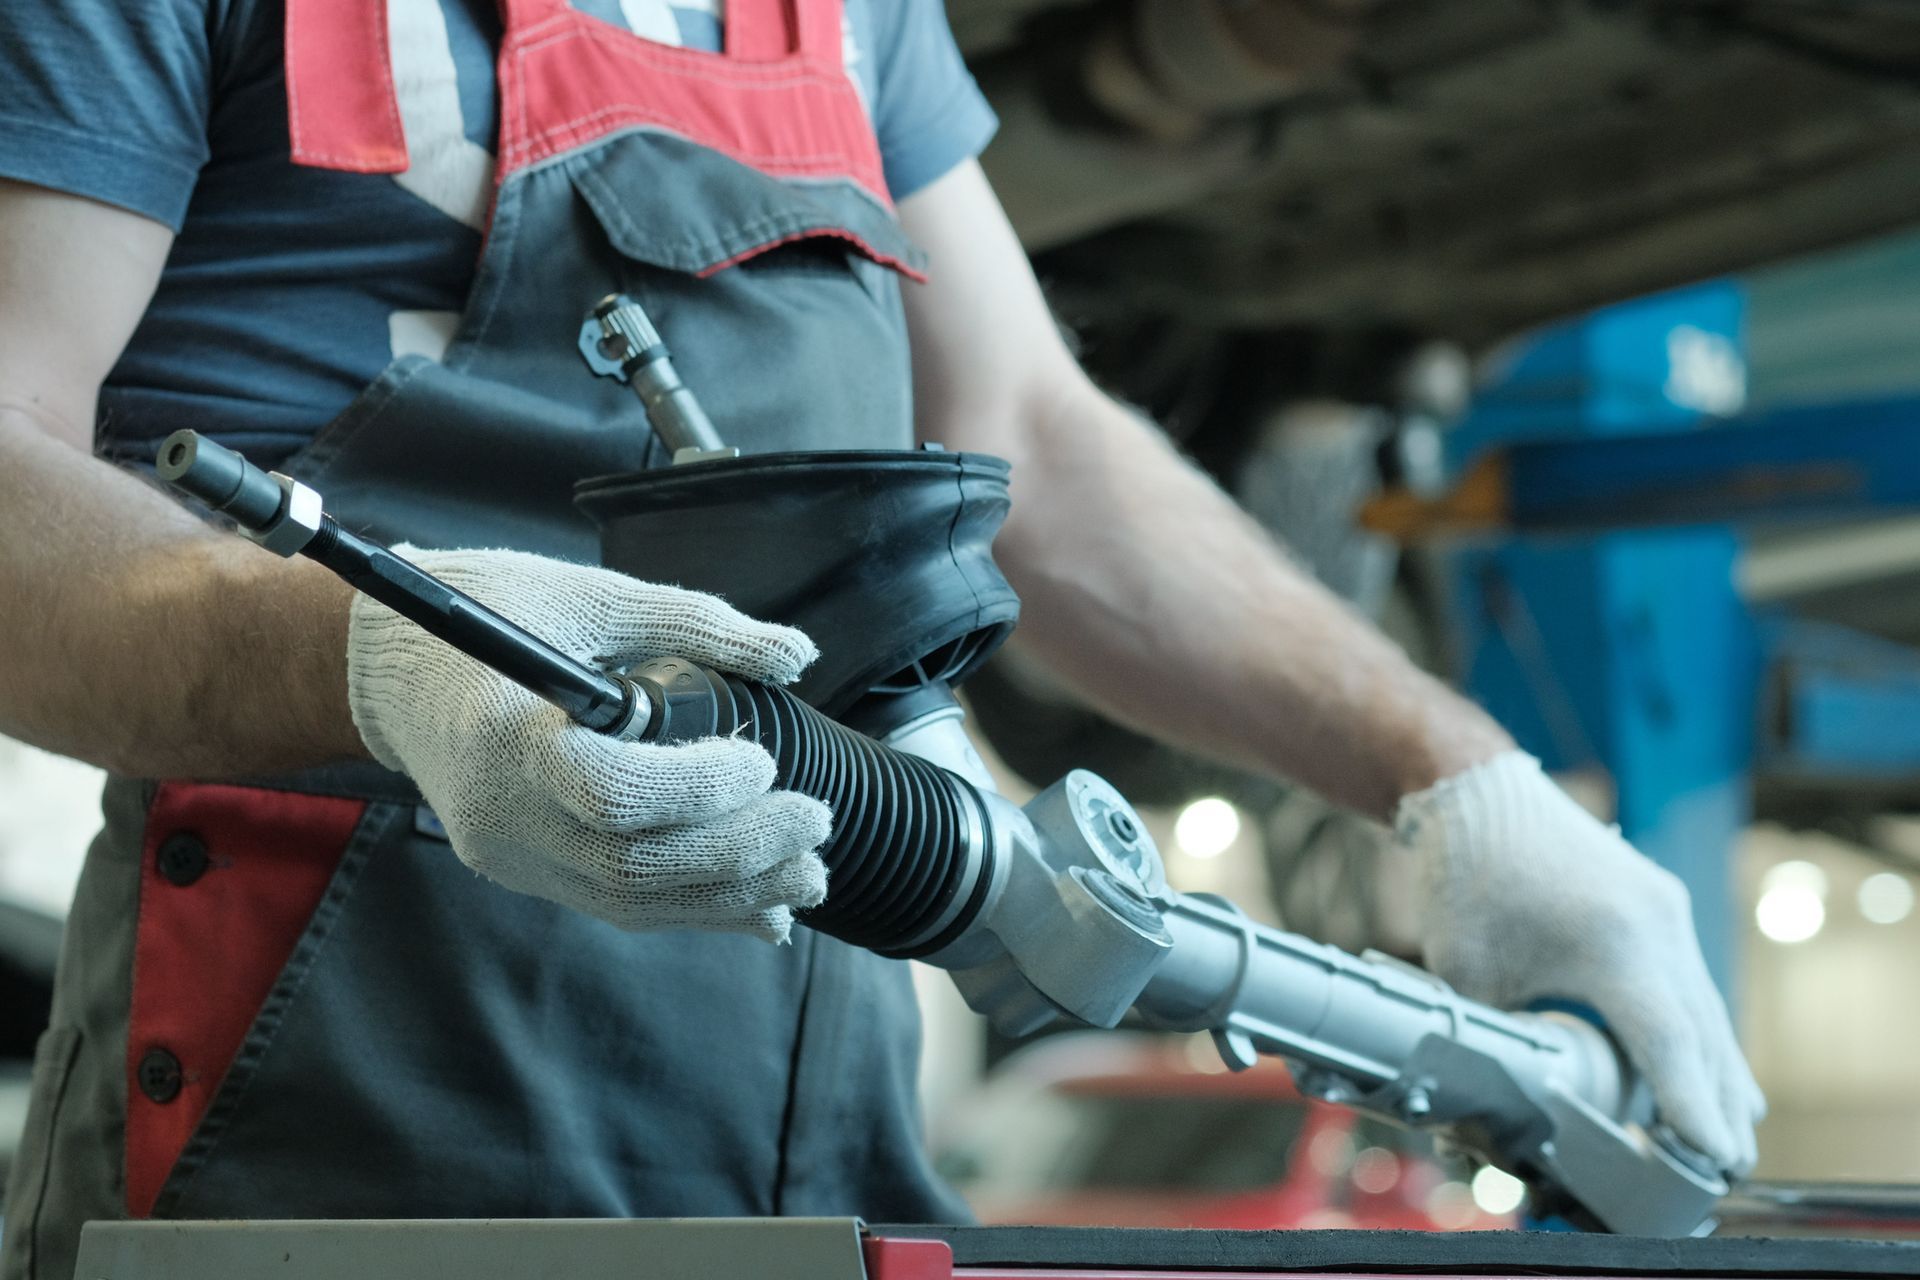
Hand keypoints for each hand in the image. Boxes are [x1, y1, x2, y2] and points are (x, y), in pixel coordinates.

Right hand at [346, 547, 830, 941]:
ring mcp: (511, 854)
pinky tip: (761, 904)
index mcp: (507, 734)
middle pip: (631, 865)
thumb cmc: (491, 612)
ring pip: (631, 901)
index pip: (610, 793)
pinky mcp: (527, 871)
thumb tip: (796, 653)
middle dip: (740, 853)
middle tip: (815, 822)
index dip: (699, 787)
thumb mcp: (590, 595)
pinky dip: (696, 906)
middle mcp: (502, 813)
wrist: (394, 668)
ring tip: (808, 873)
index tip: (762, 761)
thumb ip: (696, 623)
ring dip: (732, 895)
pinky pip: (618, 902)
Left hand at [1396, 751, 1764, 1174]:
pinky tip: (1702, 1063)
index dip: (1690, 1104)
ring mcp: (1664, 907)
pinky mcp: (1658, 901)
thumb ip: (1495, 1039)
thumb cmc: (1466, 881)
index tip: (1713, 1154)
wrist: (1476, 793)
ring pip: (1702, 1003)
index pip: (1666, 1041)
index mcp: (1612, 942)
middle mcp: (1655, 923)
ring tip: (1730, 1128)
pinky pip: (1687, 975)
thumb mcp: (1469, 975)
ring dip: (1715, 1066)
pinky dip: (1696, 1024)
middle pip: (1701, 1031)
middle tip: (1730, 1163)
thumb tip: (1502, 1101)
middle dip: (1716, 1101)